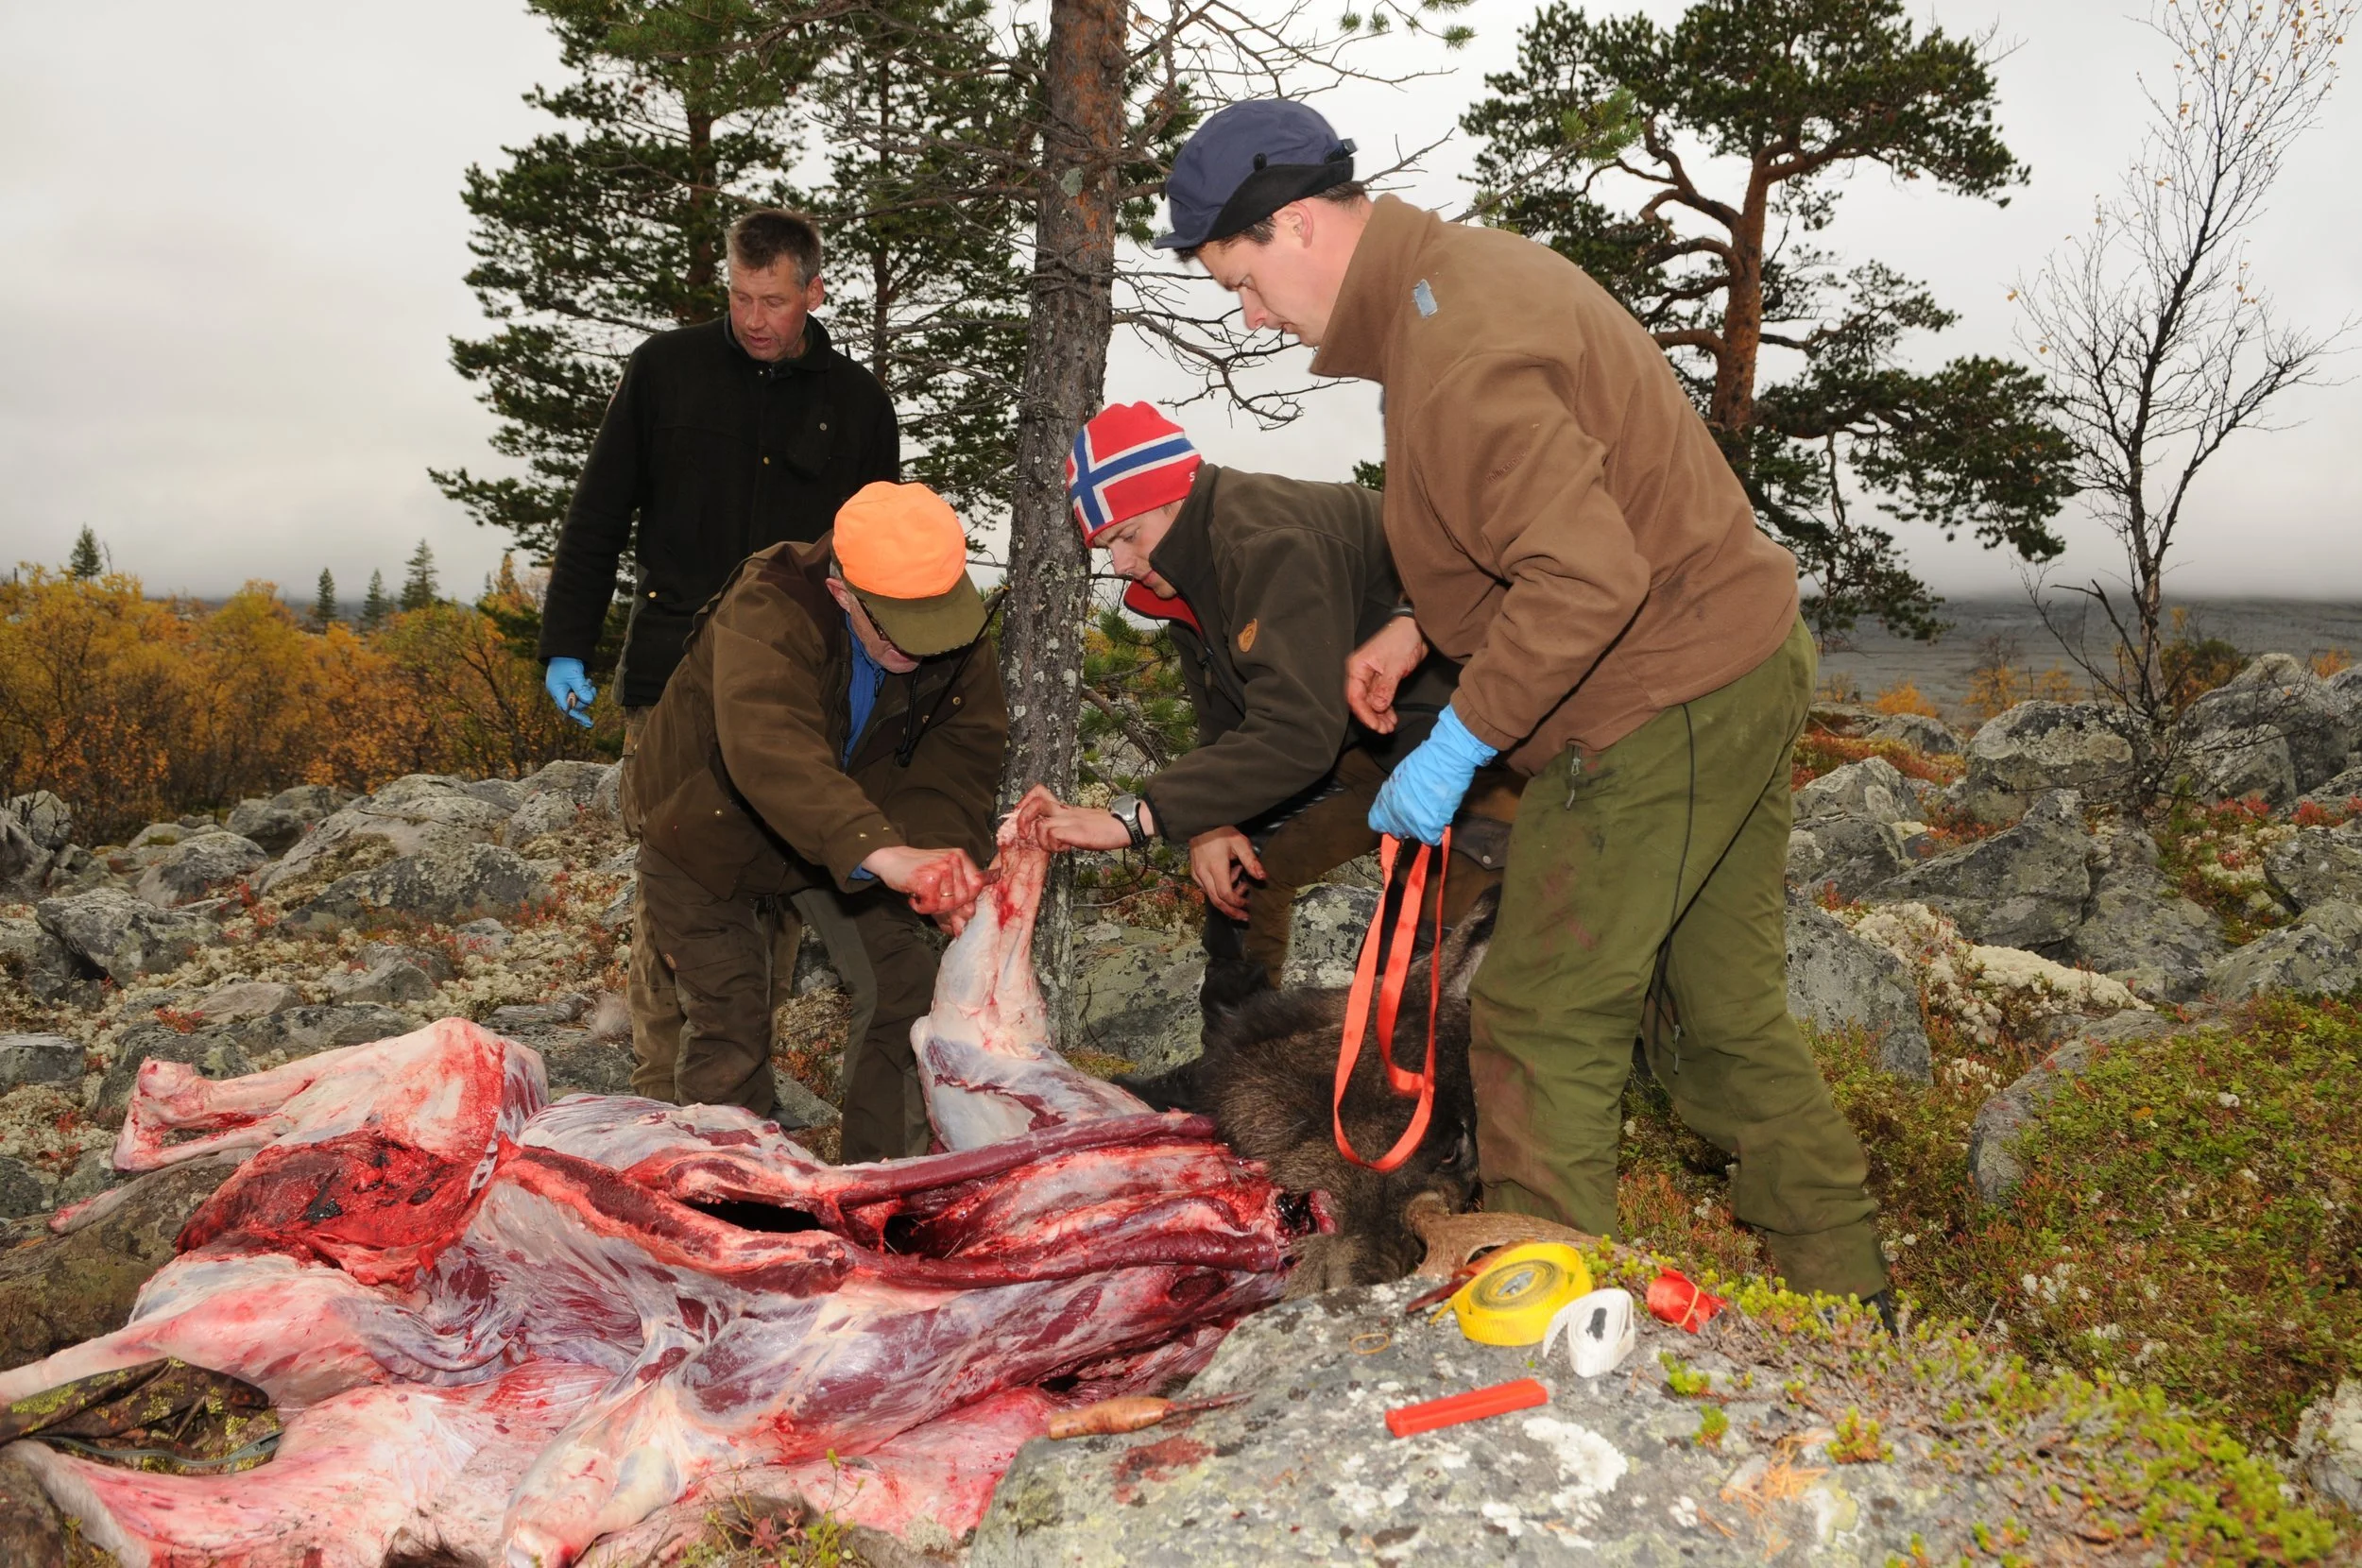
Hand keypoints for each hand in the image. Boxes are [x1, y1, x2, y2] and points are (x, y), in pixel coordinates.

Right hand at [544, 657, 595, 728]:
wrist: (565, 649)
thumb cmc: (567, 662)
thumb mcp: (575, 676)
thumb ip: (581, 689)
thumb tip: (589, 702)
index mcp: (556, 691)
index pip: (567, 709)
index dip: (578, 716)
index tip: (589, 723)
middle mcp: (559, 692)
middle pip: (574, 706)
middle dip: (584, 699)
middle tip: (590, 687)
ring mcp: (564, 689)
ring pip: (579, 699)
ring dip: (586, 693)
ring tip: (589, 682)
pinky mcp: (570, 685)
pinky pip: (580, 693)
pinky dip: (586, 689)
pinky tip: (588, 681)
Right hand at [862, 845, 986, 931]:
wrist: (890, 860)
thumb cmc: (918, 872)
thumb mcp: (942, 880)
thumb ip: (958, 898)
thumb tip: (968, 919)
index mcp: (961, 857)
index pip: (977, 886)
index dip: (966, 899)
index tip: (950, 900)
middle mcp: (954, 860)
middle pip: (964, 898)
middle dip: (947, 905)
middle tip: (932, 899)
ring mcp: (942, 868)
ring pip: (948, 904)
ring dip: (933, 907)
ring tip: (922, 896)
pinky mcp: (928, 879)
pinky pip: (932, 906)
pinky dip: (921, 907)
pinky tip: (914, 898)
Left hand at [1004, 785, 1134, 852]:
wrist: (1124, 825)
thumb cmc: (1105, 827)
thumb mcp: (1081, 821)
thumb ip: (1066, 824)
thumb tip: (1052, 834)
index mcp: (1065, 809)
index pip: (1039, 794)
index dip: (1025, 803)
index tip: (1022, 818)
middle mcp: (1065, 812)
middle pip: (1035, 803)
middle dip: (1022, 819)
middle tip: (1024, 834)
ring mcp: (1070, 820)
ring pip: (1041, 824)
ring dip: (1042, 841)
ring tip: (1054, 846)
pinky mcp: (1076, 831)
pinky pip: (1053, 835)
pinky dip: (1054, 846)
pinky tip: (1065, 848)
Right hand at [1189, 826, 1262, 920]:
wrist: (1202, 824)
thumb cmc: (1221, 832)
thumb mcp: (1240, 843)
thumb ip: (1251, 861)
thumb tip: (1262, 877)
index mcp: (1216, 868)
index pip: (1226, 895)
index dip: (1237, 903)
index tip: (1248, 905)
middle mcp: (1204, 874)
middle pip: (1216, 901)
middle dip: (1231, 911)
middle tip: (1245, 916)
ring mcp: (1197, 875)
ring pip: (1211, 896)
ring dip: (1226, 899)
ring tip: (1242, 887)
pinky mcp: (1194, 873)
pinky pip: (1206, 889)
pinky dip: (1218, 891)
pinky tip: (1229, 879)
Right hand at [1345, 616, 1427, 733]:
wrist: (1418, 628)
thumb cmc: (1403, 640)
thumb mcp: (1395, 665)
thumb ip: (1385, 688)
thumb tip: (1377, 708)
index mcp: (1357, 667)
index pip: (1355, 697)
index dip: (1364, 714)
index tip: (1376, 726)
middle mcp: (1361, 673)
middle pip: (1361, 702)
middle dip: (1372, 717)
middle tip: (1385, 729)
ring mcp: (1371, 677)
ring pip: (1371, 702)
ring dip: (1379, 716)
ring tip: (1390, 727)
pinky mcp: (1383, 680)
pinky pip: (1380, 699)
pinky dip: (1385, 709)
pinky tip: (1392, 718)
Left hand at [1368, 704, 1497, 844]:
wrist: (1446, 758)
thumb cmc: (1426, 761)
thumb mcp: (1401, 776)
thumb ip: (1396, 794)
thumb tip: (1397, 804)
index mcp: (1385, 799)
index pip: (1376, 822)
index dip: (1387, 822)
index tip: (1395, 820)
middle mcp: (1394, 814)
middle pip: (1397, 831)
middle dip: (1406, 825)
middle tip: (1420, 811)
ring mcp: (1410, 822)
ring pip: (1415, 835)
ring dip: (1423, 826)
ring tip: (1432, 808)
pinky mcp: (1428, 827)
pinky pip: (1431, 837)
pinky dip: (1437, 829)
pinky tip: (1440, 815)